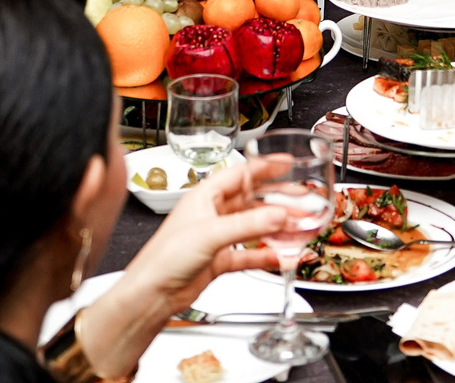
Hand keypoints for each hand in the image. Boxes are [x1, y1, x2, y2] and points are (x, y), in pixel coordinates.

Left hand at [74, 157, 289, 378]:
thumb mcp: (211, 234)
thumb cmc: (165, 257)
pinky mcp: (220, 260)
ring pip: (254, 226)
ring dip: (276, 227)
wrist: (152, 294)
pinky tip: (282, 257)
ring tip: (299, 226)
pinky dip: (267, 255)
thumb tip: (280, 215)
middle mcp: (212, 213)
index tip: (288, 162)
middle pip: (252, 199)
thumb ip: (249, 224)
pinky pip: (250, 254)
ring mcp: (217, 238)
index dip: (265, 166)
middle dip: (278, 198)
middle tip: (302, 196)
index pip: (241, 173)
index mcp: (205, 196)